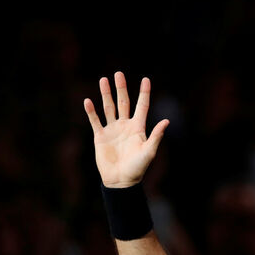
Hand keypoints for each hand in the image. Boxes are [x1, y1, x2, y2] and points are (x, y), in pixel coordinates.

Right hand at [85, 72, 168, 188]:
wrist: (121, 180)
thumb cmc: (138, 167)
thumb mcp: (149, 151)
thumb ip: (156, 136)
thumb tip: (166, 121)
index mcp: (138, 128)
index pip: (142, 106)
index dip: (144, 93)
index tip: (146, 79)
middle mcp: (125, 125)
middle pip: (123, 102)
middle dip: (121, 88)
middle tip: (118, 73)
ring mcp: (112, 130)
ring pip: (108, 107)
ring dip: (106, 94)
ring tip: (103, 80)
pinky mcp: (100, 136)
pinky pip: (95, 121)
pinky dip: (92, 111)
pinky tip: (88, 101)